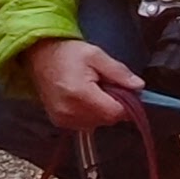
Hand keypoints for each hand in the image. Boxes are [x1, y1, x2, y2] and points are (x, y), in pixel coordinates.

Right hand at [27, 37, 143, 132]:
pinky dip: (89, 114)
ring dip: (101, 111)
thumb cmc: (68, 53)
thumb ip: (119, 72)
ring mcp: (63, 119)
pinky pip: (85, 125)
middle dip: (112, 105)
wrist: (40, 56)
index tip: (124, 91)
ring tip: (92, 91)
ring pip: (98, 124)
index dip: (126, 104)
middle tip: (105, 86)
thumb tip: (139, 86)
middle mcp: (70, 111)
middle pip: (107, 120)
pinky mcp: (59, 123)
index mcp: (80, 94)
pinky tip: (83, 99)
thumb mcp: (96, 55)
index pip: (115, 113)